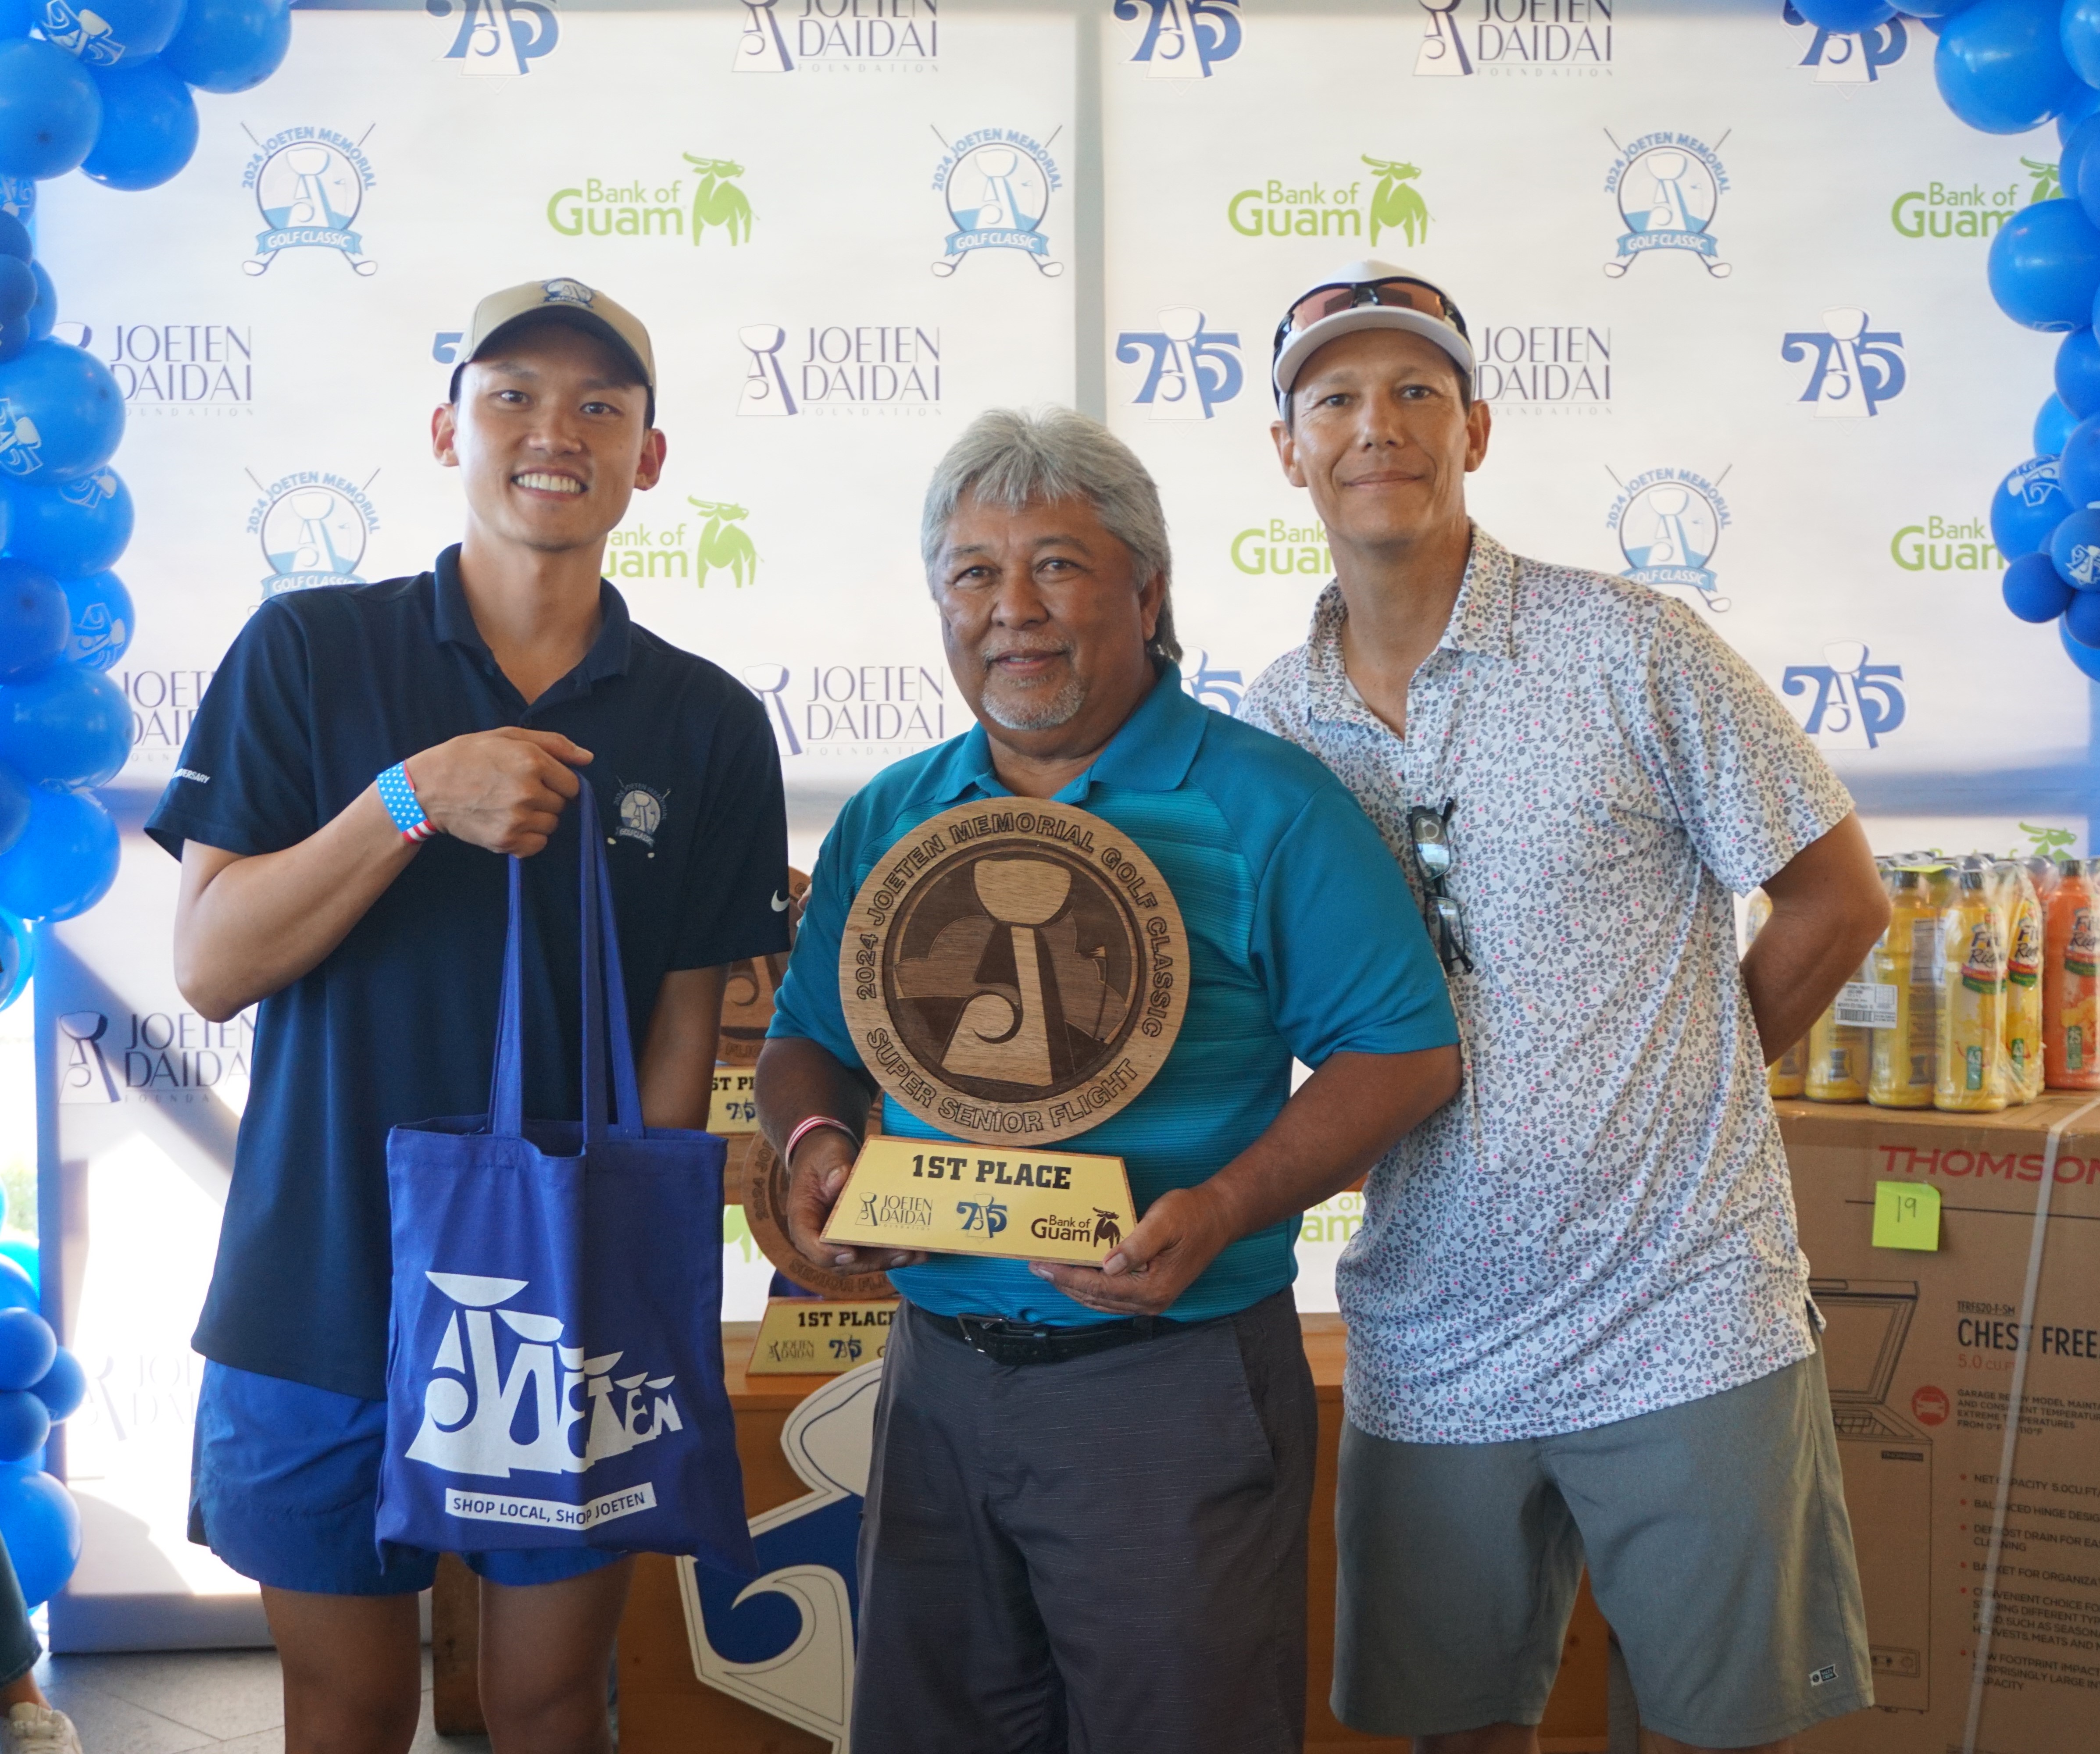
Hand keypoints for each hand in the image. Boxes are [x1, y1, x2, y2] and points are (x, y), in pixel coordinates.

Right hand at [405, 727, 591, 856]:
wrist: (427, 788)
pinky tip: (509, 823)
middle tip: (518, 791)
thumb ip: (553, 744)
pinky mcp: (506, 841)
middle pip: (562, 805)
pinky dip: (529, 838)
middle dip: (547, 799)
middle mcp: (529, 792)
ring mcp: (517, 819)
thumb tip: (587, 758)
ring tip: (510, 806)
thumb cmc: (467, 756)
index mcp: (532, 762)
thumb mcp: (507, 736)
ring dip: (538, 818)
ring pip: (551, 825)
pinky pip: (537, 845)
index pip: (572, 784)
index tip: (540, 780)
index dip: (559, 782)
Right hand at [784, 1128, 926, 1273]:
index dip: (827, 1252)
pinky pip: (874, 1250)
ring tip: (917, 1254)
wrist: (828, 1156)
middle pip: (842, 1260)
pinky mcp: (857, 1237)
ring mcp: (840, 1239)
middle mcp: (820, 1235)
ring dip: (890, 1259)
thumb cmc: (822, 1155)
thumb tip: (840, 1180)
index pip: (809, 1242)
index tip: (850, 1253)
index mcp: (803, 1217)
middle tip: (900, 1253)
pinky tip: (918, 1250)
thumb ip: (831, 1166)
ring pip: (862, 1260)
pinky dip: (895, 1251)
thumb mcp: (825, 1154)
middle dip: (873, 1260)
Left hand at [1029, 1184, 1233, 1316]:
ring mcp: (1151, 1299)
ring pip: (1102, 1300)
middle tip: (1037, 1267)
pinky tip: (1077, 1273)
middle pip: (1095, 1298)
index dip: (1067, 1277)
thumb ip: (1135, 1245)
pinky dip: (1090, 1286)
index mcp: (1153, 1288)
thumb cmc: (1192, 1215)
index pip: (1098, 1288)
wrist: (1219, 1218)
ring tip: (1050, 1270)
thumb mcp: (1163, 1222)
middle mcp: (1151, 1301)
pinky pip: (1112, 1295)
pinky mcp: (1150, 1291)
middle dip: (1064, 1283)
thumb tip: (1107, 1265)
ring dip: (1075, 1287)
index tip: (1042, 1266)